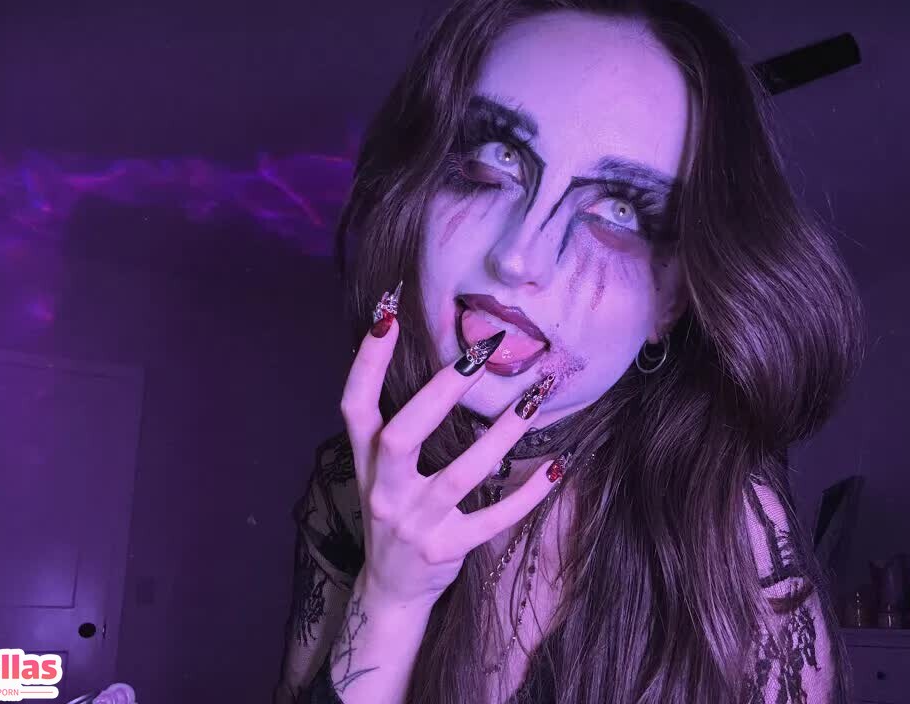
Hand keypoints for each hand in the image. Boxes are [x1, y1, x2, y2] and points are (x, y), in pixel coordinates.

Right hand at [339, 292, 560, 608]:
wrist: (391, 591)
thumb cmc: (393, 512)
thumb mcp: (378, 471)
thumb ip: (391, 425)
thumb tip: (428, 359)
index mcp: (366, 463)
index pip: (354, 407)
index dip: (364, 364)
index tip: (387, 317)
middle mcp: (384, 491)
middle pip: (401, 435)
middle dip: (439, 393)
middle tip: (479, 354)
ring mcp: (416, 523)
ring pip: (458, 475)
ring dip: (499, 436)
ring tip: (532, 400)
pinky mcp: (448, 550)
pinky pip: (494, 519)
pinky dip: (526, 494)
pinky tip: (555, 467)